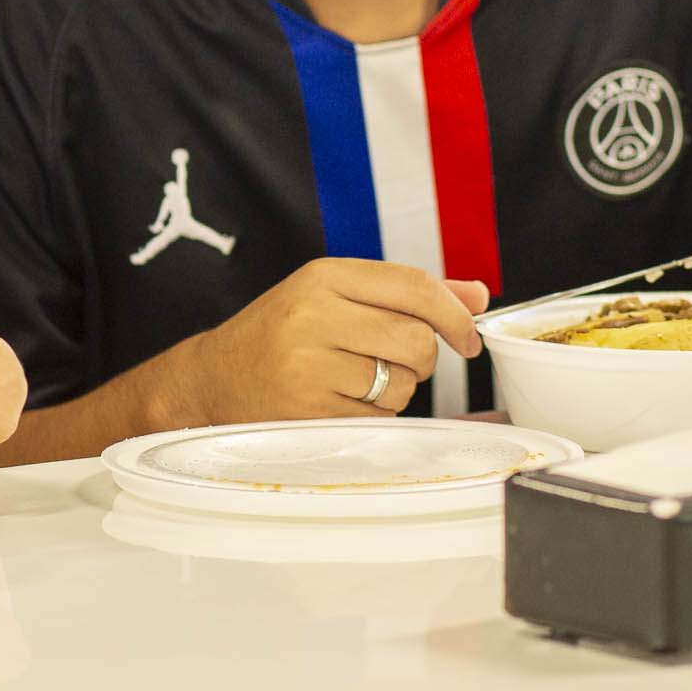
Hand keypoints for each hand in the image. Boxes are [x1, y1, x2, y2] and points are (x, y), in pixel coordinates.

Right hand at [182, 258, 487, 422]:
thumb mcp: (333, 295)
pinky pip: (379, 415)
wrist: (214, 377)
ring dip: (397, 389)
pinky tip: (341, 400)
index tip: (469, 339)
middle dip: (423, 359)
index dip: (455, 315)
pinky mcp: (309, 408)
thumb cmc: (281, 332)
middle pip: (417, 339)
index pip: (414, 286)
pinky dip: (374, 413)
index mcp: (323, 275)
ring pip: (403, 383)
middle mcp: (314, 313)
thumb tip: (477, 296)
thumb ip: (406, 293)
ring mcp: (309, 363)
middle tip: (398, 361)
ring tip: (358, 381)